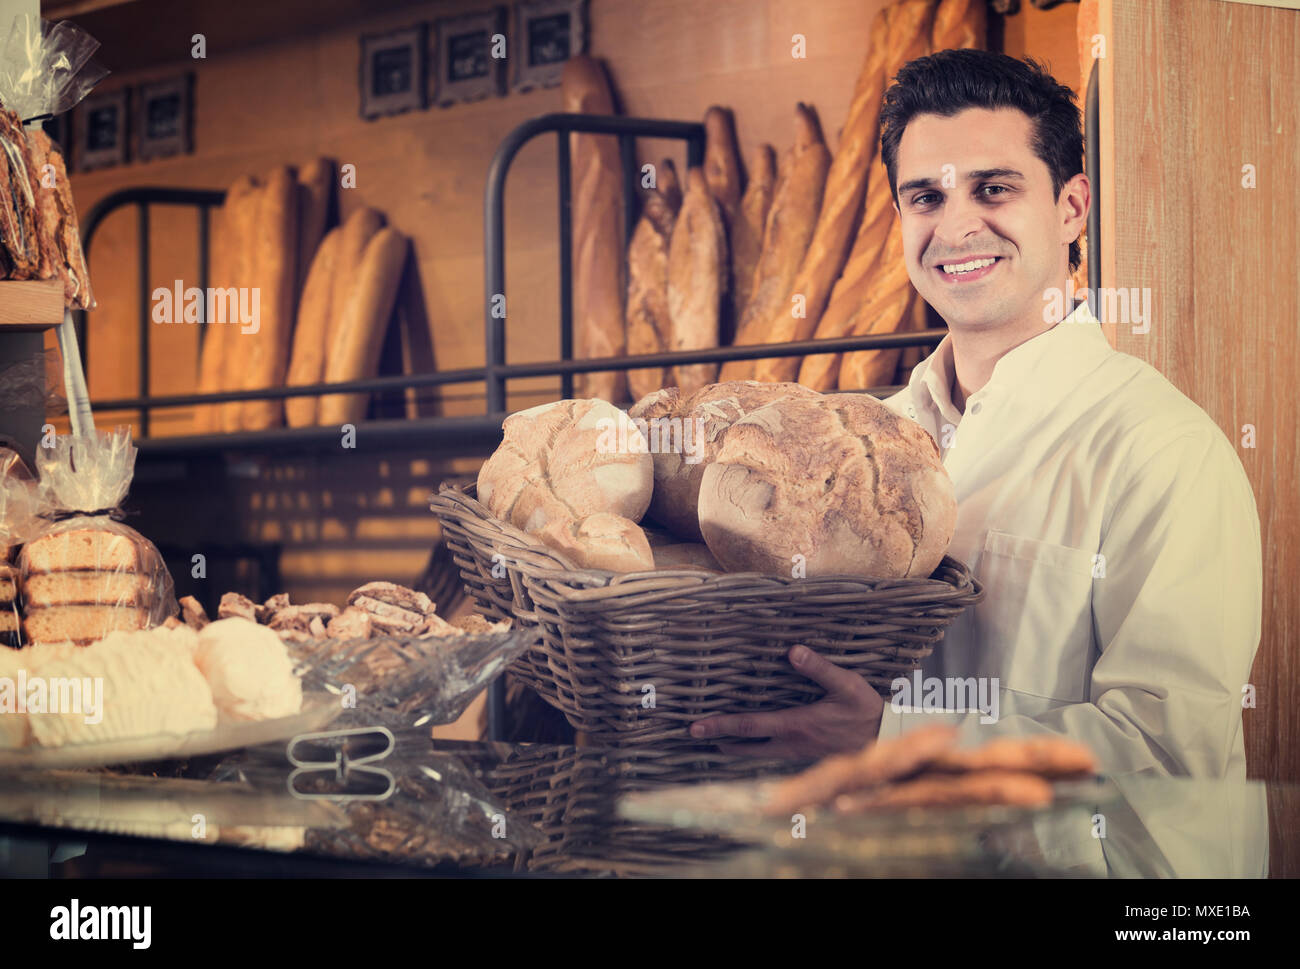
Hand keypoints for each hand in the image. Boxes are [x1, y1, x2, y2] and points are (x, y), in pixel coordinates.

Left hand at [689, 644, 884, 760]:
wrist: (885, 741)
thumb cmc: (865, 710)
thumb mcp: (847, 685)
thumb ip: (819, 668)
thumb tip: (793, 651)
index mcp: (796, 724)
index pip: (748, 726)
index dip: (720, 726)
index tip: (694, 726)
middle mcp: (791, 743)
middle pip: (745, 747)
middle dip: (718, 741)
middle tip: (694, 735)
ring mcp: (797, 752)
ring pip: (757, 754)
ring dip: (734, 748)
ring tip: (716, 741)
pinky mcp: (805, 754)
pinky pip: (771, 754)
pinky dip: (754, 748)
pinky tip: (752, 742)